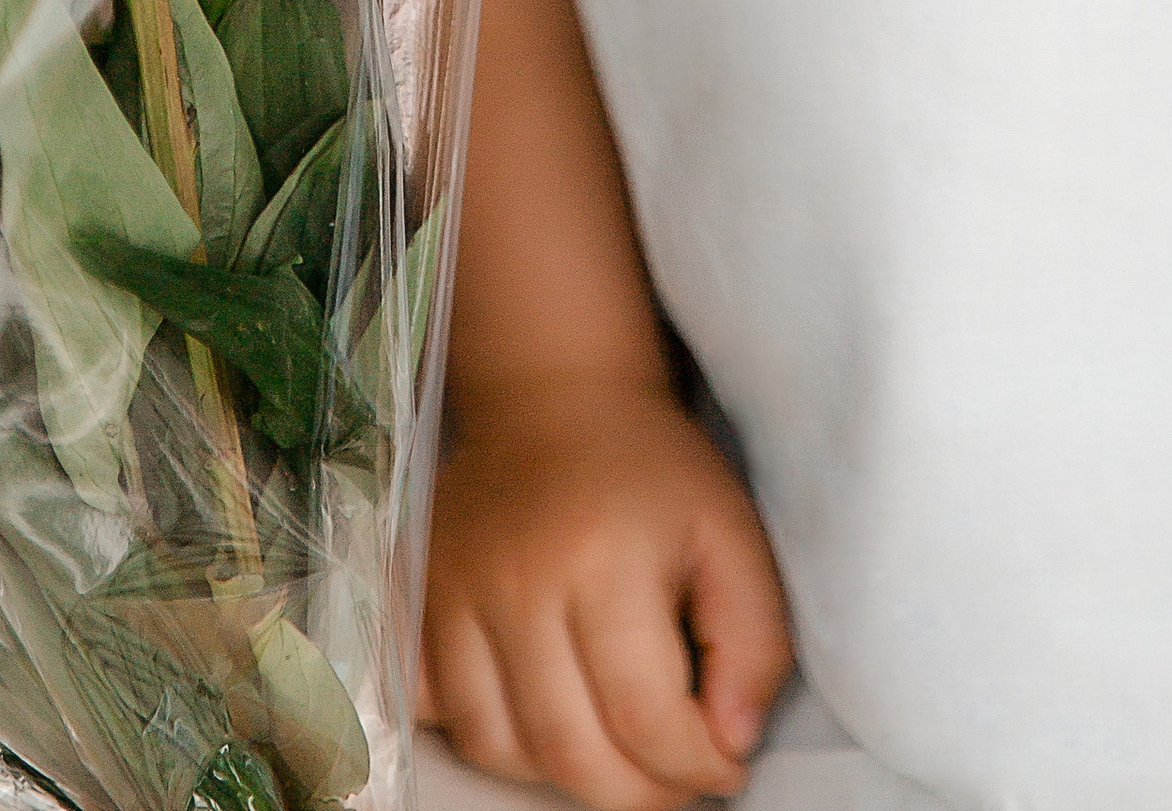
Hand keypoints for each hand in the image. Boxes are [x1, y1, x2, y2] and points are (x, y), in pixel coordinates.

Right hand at [422, 379, 792, 810]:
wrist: (553, 400)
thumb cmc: (652, 472)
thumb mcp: (733, 537)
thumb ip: (755, 645)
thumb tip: (732, 743)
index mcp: (604, 560)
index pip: (646, 720)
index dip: (697, 766)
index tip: (725, 763)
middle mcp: (516, 582)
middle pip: (569, 753)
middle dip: (637, 794)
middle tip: (676, 780)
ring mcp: (452, 592)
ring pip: (499, 747)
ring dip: (564, 772)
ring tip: (614, 745)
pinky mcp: (415, 598)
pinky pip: (437, 711)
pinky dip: (489, 736)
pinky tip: (539, 711)